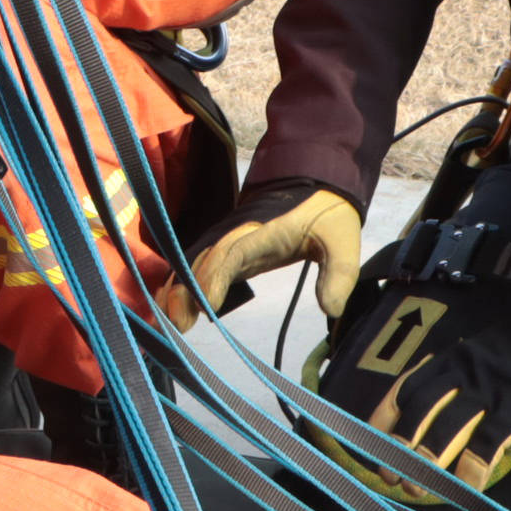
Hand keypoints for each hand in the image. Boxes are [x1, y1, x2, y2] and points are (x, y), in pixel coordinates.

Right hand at [184, 179, 363, 319]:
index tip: (205, 306)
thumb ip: (339, 275)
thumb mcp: (343, 241)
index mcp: (265, 229)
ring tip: (168, 323)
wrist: (316, 184)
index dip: (215, 276)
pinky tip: (168, 307)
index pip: (233, 252)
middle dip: (187, 290)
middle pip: (205, 259)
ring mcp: (230, 239)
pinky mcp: (229, 249)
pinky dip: (181, 283)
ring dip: (178, 289)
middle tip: (177, 325)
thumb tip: (332, 309)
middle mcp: (239, 232)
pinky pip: (199, 264)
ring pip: (196, 261)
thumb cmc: (327, 215)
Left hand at [314, 273, 510, 491]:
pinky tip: (466, 489)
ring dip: (427, 462)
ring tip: (415, 488)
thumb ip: (469, 377)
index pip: (410, 385)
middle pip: (420, 410)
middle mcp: (464, 373)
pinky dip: (473, 470)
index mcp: (455, 357)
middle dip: (399, 444)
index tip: (367, 436)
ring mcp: (490, 391)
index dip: (386, 413)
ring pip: (447, 431)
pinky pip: (487, 445)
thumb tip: (454, 408)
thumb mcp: (489, 349)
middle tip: (387, 474)